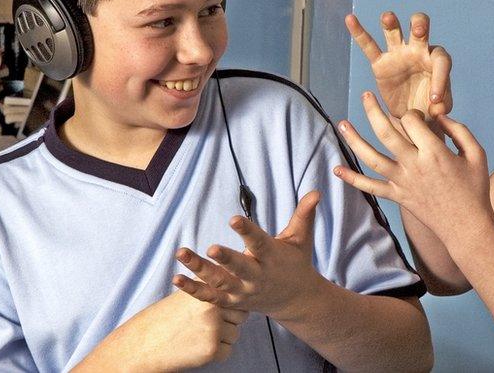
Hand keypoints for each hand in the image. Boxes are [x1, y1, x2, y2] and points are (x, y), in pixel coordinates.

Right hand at [82, 290, 246, 370]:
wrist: (144, 344)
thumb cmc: (167, 318)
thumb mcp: (188, 294)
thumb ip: (211, 290)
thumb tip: (239, 291)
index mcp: (208, 289)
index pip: (237, 294)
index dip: (230, 303)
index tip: (219, 308)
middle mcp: (213, 306)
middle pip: (241, 315)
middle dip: (228, 321)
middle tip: (204, 325)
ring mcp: (213, 328)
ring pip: (235, 334)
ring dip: (221, 338)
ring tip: (197, 336)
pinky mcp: (211, 349)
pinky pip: (227, 351)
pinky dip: (215, 353)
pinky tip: (196, 348)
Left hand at [173, 191, 324, 321]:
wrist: (297, 301)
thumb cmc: (296, 263)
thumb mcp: (301, 239)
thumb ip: (304, 215)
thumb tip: (316, 191)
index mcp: (273, 258)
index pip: (259, 243)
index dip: (247, 231)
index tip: (234, 219)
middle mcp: (257, 277)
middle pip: (239, 268)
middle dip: (226, 259)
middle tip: (212, 248)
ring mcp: (243, 291)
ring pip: (220, 282)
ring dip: (200, 270)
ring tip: (182, 254)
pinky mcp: (233, 302)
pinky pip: (210, 297)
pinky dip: (193, 289)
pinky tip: (177, 277)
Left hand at [333, 91, 493, 243]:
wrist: (466, 227)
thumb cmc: (475, 189)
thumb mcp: (477, 154)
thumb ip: (459, 130)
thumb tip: (440, 116)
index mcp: (434, 152)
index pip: (412, 122)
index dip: (412, 113)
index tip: (416, 116)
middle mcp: (414, 165)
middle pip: (386, 133)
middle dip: (373, 111)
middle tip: (365, 95)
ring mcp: (403, 182)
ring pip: (372, 158)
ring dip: (354, 140)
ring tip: (342, 124)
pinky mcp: (397, 196)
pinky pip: (370, 187)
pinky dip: (352, 179)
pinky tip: (336, 169)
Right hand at [346, 12, 452, 119]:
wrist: (409, 116)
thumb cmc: (428, 108)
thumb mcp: (439, 110)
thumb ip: (442, 106)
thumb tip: (438, 107)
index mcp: (436, 61)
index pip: (441, 61)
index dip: (440, 78)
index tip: (434, 100)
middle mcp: (418, 51)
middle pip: (420, 28)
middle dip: (420, 26)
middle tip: (418, 31)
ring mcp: (398, 54)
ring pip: (394, 31)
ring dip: (391, 24)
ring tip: (387, 18)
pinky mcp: (380, 63)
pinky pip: (369, 46)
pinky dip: (359, 32)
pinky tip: (350, 19)